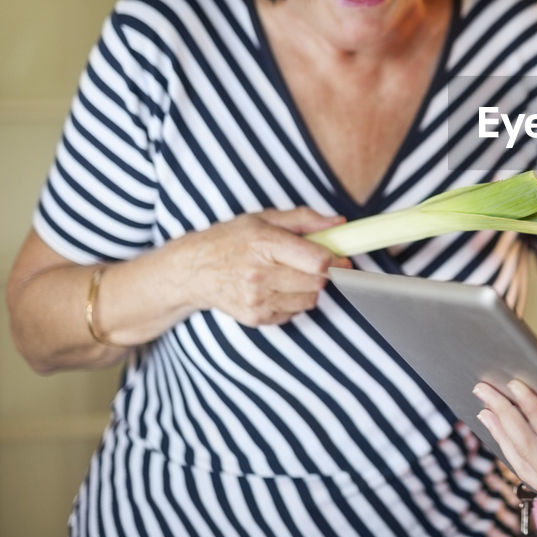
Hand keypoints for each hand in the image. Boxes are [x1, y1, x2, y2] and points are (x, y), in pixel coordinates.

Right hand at [175, 208, 349, 326]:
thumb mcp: (264, 219)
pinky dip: (293, 301)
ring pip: (309, 299)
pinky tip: (277, 288)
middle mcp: (260, 274)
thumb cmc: (231, 240)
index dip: (336, 260)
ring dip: (310, 288)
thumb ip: (305, 219)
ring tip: (291, 274)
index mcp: (265, 244)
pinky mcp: (255, 317)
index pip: (316, 261)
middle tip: (316, 264)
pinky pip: (293, 312)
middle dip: (324, 273)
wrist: (193, 271)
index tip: (342, 258)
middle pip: (316, 282)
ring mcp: (257, 299)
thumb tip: (339, 223)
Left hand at [475, 380, 536, 536]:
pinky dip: (513, 453)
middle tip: (483, 387)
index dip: (535, 412)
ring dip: (501, 433)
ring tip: (483, 409)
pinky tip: (506, 440)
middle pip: (528, 448)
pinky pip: (531, 473)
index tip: (518, 385)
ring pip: (523, 462)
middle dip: (504, 415)